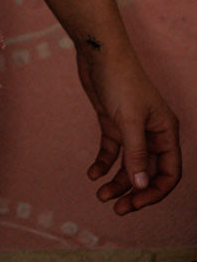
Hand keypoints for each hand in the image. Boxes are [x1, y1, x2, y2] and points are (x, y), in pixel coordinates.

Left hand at [76, 43, 180, 213]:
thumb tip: (142, 187)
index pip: (169, 173)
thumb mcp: (129, 120)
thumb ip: (136, 155)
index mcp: (166, 132)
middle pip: (148, 172)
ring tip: (101, 195)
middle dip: (134, 192)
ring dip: (117, 182)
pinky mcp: (113, 122)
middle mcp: (152, 133)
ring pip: (129, 165)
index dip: (154, 192)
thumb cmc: (120, 79)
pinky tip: (92, 174)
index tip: (134, 204)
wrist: (98, 52)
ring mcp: (132, 128)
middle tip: (116, 209)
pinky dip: (104, 164)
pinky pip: (112, 151)